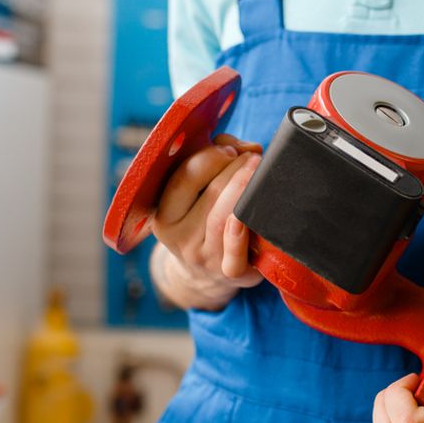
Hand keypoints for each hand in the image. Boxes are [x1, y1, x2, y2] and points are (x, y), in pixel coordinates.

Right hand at [150, 134, 262, 310]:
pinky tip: (248, 213)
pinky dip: (241, 231)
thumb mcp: (197, 192)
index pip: (183, 178)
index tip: (229, 150)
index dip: (210, 158)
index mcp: (164, 215)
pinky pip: (234, 252)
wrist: (208, 274)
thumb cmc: (205, 220)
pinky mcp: (228, 273)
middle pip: (210, 193)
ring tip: (259, 171)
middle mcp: (179, 238)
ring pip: (223, 216)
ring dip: (245, 187)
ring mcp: (204, 257)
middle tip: (252, 158)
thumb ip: (214, 160)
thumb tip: (243, 148)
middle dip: (235, 168)